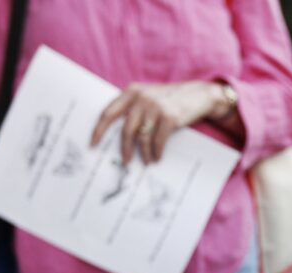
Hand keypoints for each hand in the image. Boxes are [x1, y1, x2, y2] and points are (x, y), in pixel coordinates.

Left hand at [90, 81, 231, 164]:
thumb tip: (119, 134)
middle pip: (126, 129)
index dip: (99, 130)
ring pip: (142, 137)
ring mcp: (156, 107)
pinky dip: (157, 152)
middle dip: (124, 149)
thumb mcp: (149, 96)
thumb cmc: (171, 99)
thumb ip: (134, 107)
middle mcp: (142, 98)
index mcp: (132, 92)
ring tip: (147, 162)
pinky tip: (157, 157)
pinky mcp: (169, 117)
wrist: (199, 95)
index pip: (109, 112)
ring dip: (143, 153)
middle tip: (125, 161)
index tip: (93, 144)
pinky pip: (158, 140)